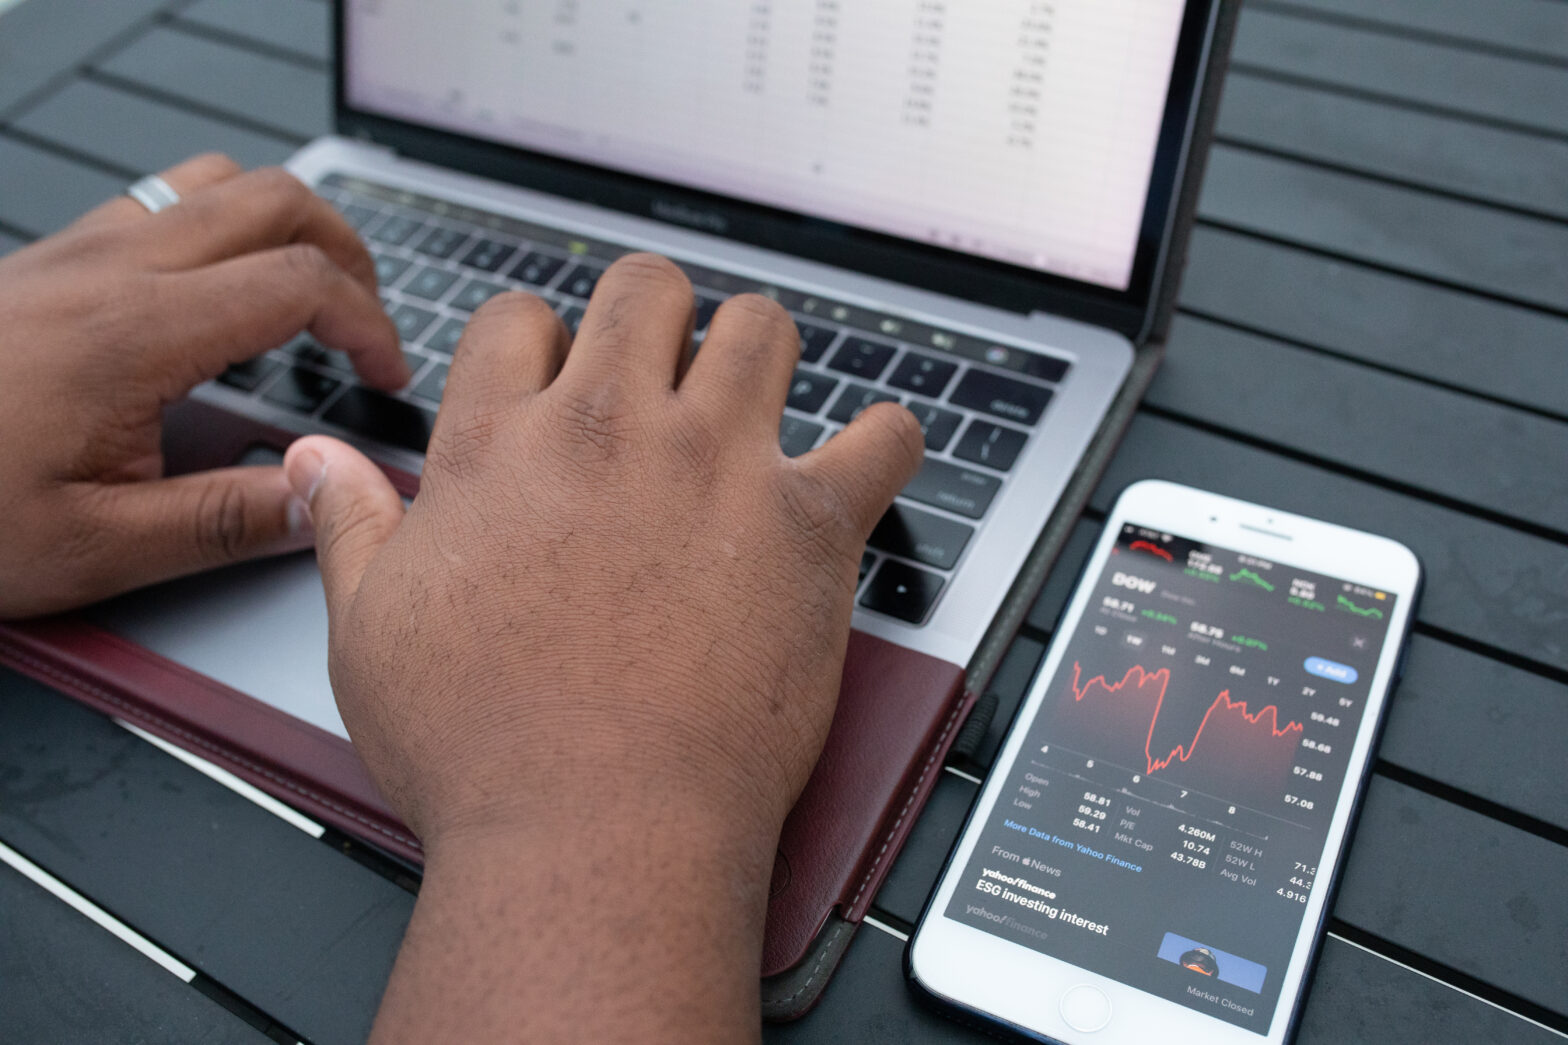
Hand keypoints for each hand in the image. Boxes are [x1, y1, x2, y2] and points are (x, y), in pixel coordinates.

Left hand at [0, 154, 406, 618]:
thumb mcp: (96, 548)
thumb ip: (227, 520)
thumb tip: (320, 499)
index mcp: (135, 334)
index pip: (300, 282)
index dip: (370, 322)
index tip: (384, 374)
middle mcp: (107, 271)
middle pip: (273, 200)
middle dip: (346, 252)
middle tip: (367, 320)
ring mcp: (73, 255)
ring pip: (214, 179)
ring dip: (284, 224)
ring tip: (308, 290)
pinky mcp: (47, 262)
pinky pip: (158, 201)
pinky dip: (221, 225)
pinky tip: (217, 292)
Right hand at [285, 254, 922, 1040]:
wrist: (595, 829)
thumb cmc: (484, 749)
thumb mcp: (372, 633)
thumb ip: (352, 528)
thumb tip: (314, 461)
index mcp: (502, 446)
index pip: (520, 319)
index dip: (540, 339)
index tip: (557, 375)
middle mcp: (610, 432)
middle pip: (645, 291)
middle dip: (652, 313)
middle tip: (662, 363)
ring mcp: (717, 467)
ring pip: (759, 328)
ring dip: (757, 350)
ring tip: (752, 393)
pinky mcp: (809, 525)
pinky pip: (882, 437)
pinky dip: (886, 441)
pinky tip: (868, 457)